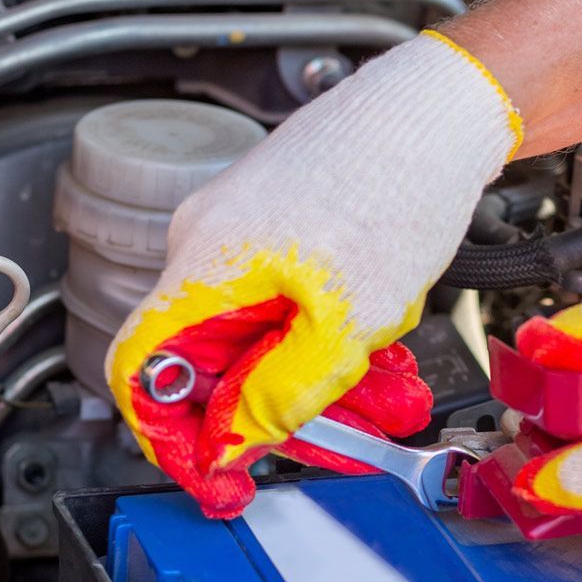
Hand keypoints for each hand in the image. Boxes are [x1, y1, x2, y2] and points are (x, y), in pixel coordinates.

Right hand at [107, 31, 521, 516]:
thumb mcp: (348, 319)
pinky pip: (290, 304)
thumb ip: (281, 391)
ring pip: (262, 337)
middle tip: (326, 444)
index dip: (166, 436)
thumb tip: (234, 441)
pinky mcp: (286, 227)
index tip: (211, 474)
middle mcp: (209, 243)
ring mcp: (248, 233)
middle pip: (209, 362)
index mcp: (204, 262)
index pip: (137, 369)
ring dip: (319, 380)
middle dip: (271, 413)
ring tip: (383, 394)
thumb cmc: (397, 179)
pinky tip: (384, 350)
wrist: (444, 107)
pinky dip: (333, 339)